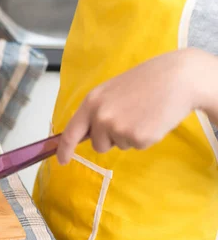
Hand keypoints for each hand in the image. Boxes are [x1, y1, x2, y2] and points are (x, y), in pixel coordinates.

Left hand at [56, 49, 212, 164]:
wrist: (178, 78)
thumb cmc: (145, 81)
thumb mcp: (111, 91)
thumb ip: (97, 110)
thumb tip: (89, 132)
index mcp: (91, 102)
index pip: (71, 131)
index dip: (65, 149)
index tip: (61, 160)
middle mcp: (101, 116)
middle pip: (98, 144)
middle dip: (110, 138)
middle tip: (128, 117)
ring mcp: (118, 128)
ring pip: (119, 145)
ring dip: (129, 136)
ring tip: (142, 114)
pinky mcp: (138, 138)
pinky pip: (137, 146)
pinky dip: (145, 137)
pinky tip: (152, 119)